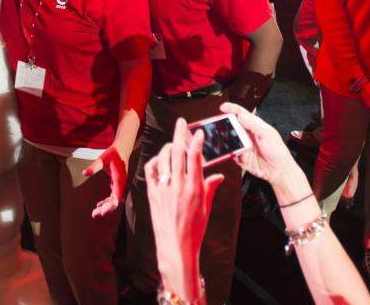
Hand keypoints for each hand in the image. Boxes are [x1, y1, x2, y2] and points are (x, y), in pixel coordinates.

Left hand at [83, 145, 126, 217]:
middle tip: (93, 214)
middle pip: (115, 202)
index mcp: (119, 180)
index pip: (116, 198)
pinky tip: (98, 204)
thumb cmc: (113, 153)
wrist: (122, 148)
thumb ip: (94, 166)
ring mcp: (120, 185)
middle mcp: (121, 184)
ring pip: (114, 200)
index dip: (109, 207)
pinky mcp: (118, 184)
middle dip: (105, 209)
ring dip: (105, 207)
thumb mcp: (103, 158)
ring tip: (94, 212)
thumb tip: (84, 173)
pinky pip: (113, 196)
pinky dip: (107, 201)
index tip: (102, 213)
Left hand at [146, 119, 221, 299]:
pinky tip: (160, 160)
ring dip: (168, 148)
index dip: (196, 142)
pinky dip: (155, 162)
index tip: (198, 132)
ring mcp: (163, 189)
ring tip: (172, 144)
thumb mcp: (206, 208)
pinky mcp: (152, 194)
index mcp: (194, 189)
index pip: (195, 159)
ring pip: (163, 159)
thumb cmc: (194, 229)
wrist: (175, 247)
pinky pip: (151, 171)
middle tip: (181, 122)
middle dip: (179, 134)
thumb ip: (210, 188)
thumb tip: (218, 176)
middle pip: (177, 153)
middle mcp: (178, 186)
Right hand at [219, 103, 300, 186]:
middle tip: (222, 128)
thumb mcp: (268, 134)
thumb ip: (253, 124)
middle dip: (226, 127)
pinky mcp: (241, 158)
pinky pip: (234, 155)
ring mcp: (243, 146)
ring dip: (231, 143)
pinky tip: (244, 156)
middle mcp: (247, 135)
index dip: (231, 108)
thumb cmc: (278, 151)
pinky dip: (237, 156)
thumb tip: (241, 116)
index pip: (241, 113)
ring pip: (230, 142)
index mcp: (254, 125)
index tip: (223, 107)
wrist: (280, 170)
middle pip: (232, 127)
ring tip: (236, 146)